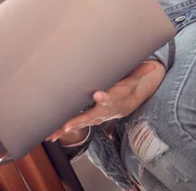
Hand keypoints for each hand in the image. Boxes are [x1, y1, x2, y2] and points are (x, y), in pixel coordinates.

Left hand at [47, 60, 164, 142]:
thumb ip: (138, 72)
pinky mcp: (88, 119)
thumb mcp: (133, 80)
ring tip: (54, 134)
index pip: (111, 98)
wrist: (126, 103)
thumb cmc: (126, 87)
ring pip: (81, 124)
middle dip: (79, 121)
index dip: (105, 98)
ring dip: (67, 129)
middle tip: (67, 125)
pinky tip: (50, 136)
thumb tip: (152, 66)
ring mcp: (96, 117)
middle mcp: (104, 111)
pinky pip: (75, 125)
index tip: (97, 96)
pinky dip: (63, 131)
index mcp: (114, 99)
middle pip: (91, 117)